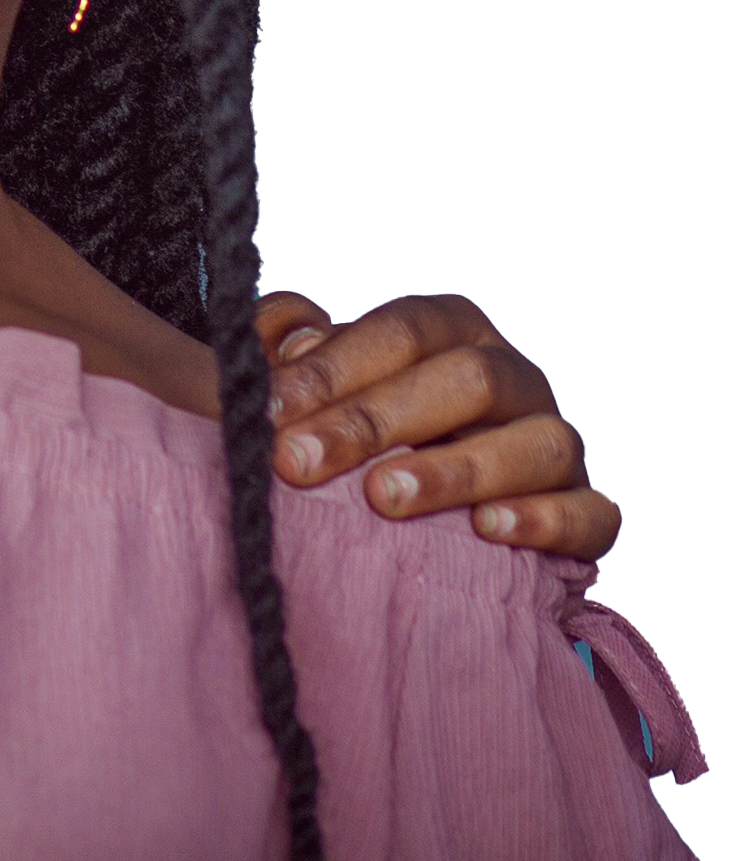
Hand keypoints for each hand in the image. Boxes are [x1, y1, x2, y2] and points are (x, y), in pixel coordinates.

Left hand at [257, 288, 618, 555]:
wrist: (432, 518)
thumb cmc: (361, 431)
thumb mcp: (317, 383)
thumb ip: (288, 349)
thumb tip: (286, 337)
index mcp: (451, 330)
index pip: (401, 332)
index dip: (334, 368)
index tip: (269, 409)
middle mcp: (514, 375)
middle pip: (465, 380)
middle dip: (373, 420)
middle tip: (297, 462)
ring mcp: (556, 441)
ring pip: (537, 443)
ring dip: (456, 470)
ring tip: (383, 498)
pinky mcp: (587, 510)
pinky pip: (592, 513)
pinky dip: (546, 520)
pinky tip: (488, 531)